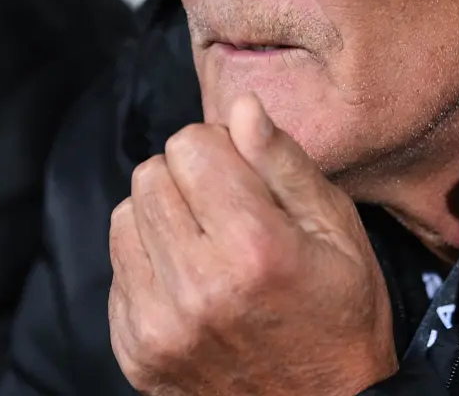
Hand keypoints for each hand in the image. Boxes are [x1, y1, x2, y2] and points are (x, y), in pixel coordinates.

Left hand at [109, 94, 397, 395]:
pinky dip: (148, 268)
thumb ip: (283, 163)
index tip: (244, 176)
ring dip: (161, 220)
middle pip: (149, 174)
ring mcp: (159, 326)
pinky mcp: (135, 352)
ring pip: (124, 216)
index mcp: (254, 246)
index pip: (190, 144)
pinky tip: (191, 287)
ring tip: (206, 248)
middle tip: (227, 212)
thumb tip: (240, 106)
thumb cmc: (341, 317)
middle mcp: (197, 286)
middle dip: (187, 180)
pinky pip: (117, 271)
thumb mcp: (337, 232)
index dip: (219, 149)